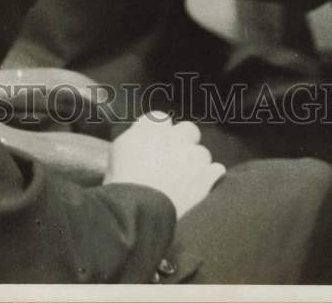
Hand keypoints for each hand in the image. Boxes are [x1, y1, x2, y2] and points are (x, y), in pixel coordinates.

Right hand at [104, 112, 224, 218]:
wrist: (137, 213)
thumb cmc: (120, 185)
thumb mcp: (115, 156)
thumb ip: (133, 141)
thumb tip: (140, 142)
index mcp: (149, 129)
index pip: (160, 118)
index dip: (158, 132)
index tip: (154, 143)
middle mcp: (174, 138)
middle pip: (187, 129)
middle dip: (183, 141)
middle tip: (174, 157)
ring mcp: (192, 157)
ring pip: (202, 152)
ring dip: (195, 162)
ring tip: (186, 177)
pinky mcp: (205, 178)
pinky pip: (216, 170)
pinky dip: (209, 176)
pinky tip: (201, 184)